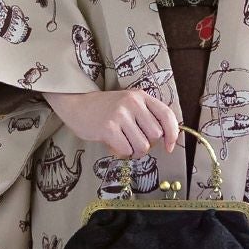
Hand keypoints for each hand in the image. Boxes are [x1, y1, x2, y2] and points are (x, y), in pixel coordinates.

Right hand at [43, 85, 180, 158]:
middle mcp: (133, 102)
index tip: (169, 147)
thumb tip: (166, 139)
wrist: (76, 104)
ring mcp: (120, 114)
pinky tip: (114, 144)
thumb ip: (147, 116)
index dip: (172, 134)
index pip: (167, 115)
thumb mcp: (129, 104)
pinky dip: (122, 152)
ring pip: (142, 146)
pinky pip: (126, 150)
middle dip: (147, 144)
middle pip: (155, 135)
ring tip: (123, 142)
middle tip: (133, 140)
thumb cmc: (105, 109)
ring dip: (134, 151)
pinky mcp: (108, 127)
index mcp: (141, 96)